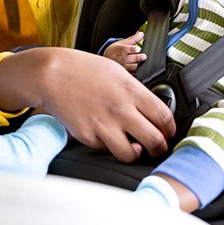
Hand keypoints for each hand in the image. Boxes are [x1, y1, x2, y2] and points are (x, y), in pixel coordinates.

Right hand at [0, 47, 174, 162]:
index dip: (171, 129)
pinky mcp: (87, 137)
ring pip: (131, 154)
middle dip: (160, 148)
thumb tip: (153, 112)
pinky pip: (106, 150)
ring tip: (135, 148)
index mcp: (132, 91)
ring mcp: (103, 125)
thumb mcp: (119, 73)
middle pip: (154, 140)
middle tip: (158, 147)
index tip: (169, 132)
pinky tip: (108, 136)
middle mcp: (120, 110)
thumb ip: (137, 93)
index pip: (164, 117)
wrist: (52, 75)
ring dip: (136, 153)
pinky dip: (110, 147)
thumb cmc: (85, 70)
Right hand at [102, 31, 146, 72]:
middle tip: (144, 56)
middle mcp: (121, 59)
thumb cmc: (116, 50)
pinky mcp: (125, 73)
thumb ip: (133, 39)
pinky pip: (132, 74)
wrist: (107, 59)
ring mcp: (123, 67)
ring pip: (131, 68)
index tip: (138, 48)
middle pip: (130, 59)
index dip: (132, 49)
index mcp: (121, 50)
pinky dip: (136, 73)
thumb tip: (142, 33)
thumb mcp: (123, 43)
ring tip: (144, 65)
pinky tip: (142, 72)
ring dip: (137, 66)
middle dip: (137, 58)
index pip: (126, 49)